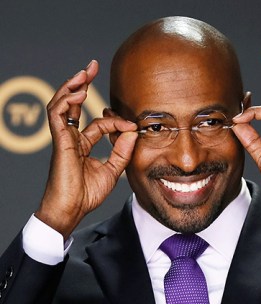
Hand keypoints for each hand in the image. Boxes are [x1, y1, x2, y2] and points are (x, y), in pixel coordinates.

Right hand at [35, 60, 137, 238]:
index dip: (116, 121)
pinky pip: (57, 114)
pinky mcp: (59, 141)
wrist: (71, 210)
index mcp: (82, 146)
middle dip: (82, 84)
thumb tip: (134, 131)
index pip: (100, 124)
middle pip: (74, 105)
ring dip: (72, 86)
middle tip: (92, 67)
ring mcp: (64, 138)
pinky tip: (78, 89)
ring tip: (84, 71)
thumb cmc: (87, 195)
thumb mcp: (112, 171)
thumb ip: (122, 152)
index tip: (132, 123)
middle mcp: (71, 138)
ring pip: (62, 104)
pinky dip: (66, 99)